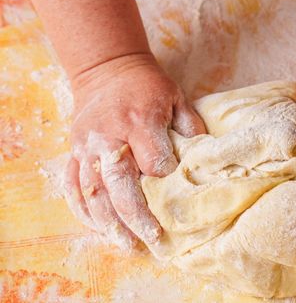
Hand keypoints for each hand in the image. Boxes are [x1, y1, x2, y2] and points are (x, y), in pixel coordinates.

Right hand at [62, 53, 205, 249]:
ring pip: (93, 191)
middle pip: (120, 186)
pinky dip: (83, 210)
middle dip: (137, 217)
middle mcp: (109, 136)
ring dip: (109, 223)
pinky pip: (72, 185)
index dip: (167, 180)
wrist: (107, 68)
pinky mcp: (73, 150)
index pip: (154, 163)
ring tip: (126, 244)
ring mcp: (86, 145)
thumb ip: (190, 128)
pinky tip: (98, 228)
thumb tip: (205, 159)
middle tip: (153, 239)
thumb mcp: (176, 98)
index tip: (177, 191)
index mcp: (139, 122)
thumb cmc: (148, 86)